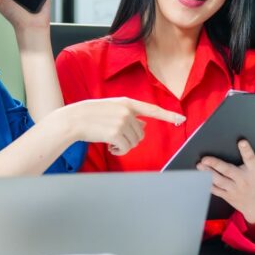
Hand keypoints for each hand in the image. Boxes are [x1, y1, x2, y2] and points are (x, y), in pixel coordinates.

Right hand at [62, 97, 184, 155]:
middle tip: (116, 139)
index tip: (181, 119)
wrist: (73, 119)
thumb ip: (129, 115)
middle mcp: (127, 111)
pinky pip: (126, 148)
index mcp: (127, 103)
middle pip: (141, 133)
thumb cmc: (91, 115)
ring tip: (111, 143)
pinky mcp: (116, 133)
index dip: (168, 115)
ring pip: (134, 141)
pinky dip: (119, 151)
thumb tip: (144, 126)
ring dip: (124, 146)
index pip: (152, 109)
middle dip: (131, 139)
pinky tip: (110, 147)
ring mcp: (122, 121)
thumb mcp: (112, 110)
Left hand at [197, 140, 254, 224]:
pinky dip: (206, 184)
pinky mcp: (227, 195)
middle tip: (205, 158)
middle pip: (228, 171)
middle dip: (216, 164)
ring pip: (218, 180)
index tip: (241, 141)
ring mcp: (234, 189)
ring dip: (207, 173)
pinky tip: (197, 178)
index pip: (251, 159)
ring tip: (199, 165)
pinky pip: (215, 189)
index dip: (246, 150)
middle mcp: (243, 181)